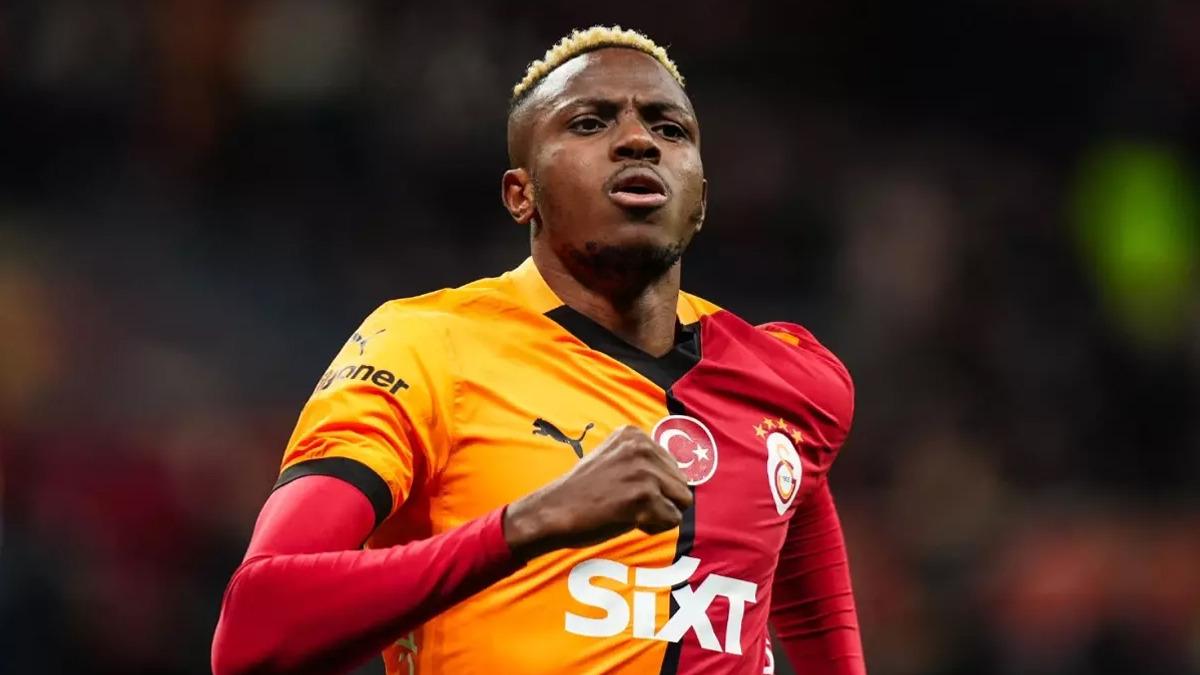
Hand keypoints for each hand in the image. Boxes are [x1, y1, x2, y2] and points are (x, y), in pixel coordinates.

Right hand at [503, 425, 692, 559]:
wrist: (554, 511)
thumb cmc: (582, 492)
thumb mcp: (612, 459)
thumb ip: (641, 460)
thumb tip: (677, 475)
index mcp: (634, 434)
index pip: (672, 465)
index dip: (654, 486)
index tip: (626, 490)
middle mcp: (642, 447)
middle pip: (681, 483)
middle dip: (661, 500)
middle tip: (628, 505)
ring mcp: (644, 471)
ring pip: (681, 501)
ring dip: (660, 514)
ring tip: (630, 512)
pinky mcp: (644, 496)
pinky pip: (672, 520)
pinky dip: (654, 527)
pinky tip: (628, 521)